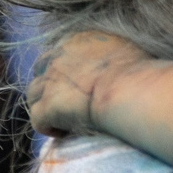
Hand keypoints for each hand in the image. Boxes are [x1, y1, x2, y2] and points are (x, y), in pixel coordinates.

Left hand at [26, 30, 153, 135]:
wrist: (128, 89)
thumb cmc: (138, 70)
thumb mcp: (127, 48)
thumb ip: (112, 50)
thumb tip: (119, 61)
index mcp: (77, 40)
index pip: (62, 51)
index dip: (69, 68)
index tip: (82, 82)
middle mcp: (57, 56)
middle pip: (42, 69)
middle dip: (50, 83)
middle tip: (67, 100)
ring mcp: (48, 81)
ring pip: (33, 94)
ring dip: (45, 105)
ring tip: (62, 119)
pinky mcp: (46, 107)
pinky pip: (38, 120)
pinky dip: (48, 126)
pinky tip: (63, 133)